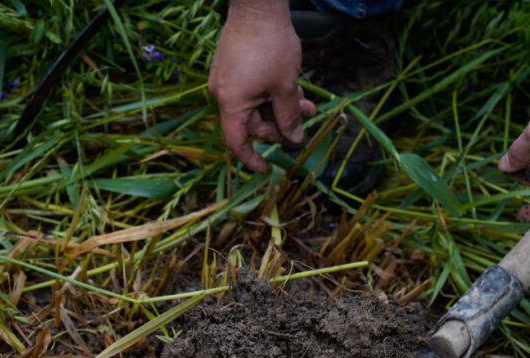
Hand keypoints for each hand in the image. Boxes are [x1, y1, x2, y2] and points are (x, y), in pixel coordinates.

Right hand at [208, 7, 316, 171]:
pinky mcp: (231, 66)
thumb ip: (289, 117)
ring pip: (256, 104)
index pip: (237, 142)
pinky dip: (271, 92)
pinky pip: (251, 89)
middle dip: (281, 123)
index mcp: (231, 103)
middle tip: (306, 120)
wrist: (257, 6)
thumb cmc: (271, 45)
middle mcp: (222, 93)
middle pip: (252, 122)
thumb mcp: (285, 87)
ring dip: (281, 106)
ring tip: (307, 102)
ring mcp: (225, 79)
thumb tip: (294, 139)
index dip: (251, 158)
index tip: (264, 169)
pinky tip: (293, 87)